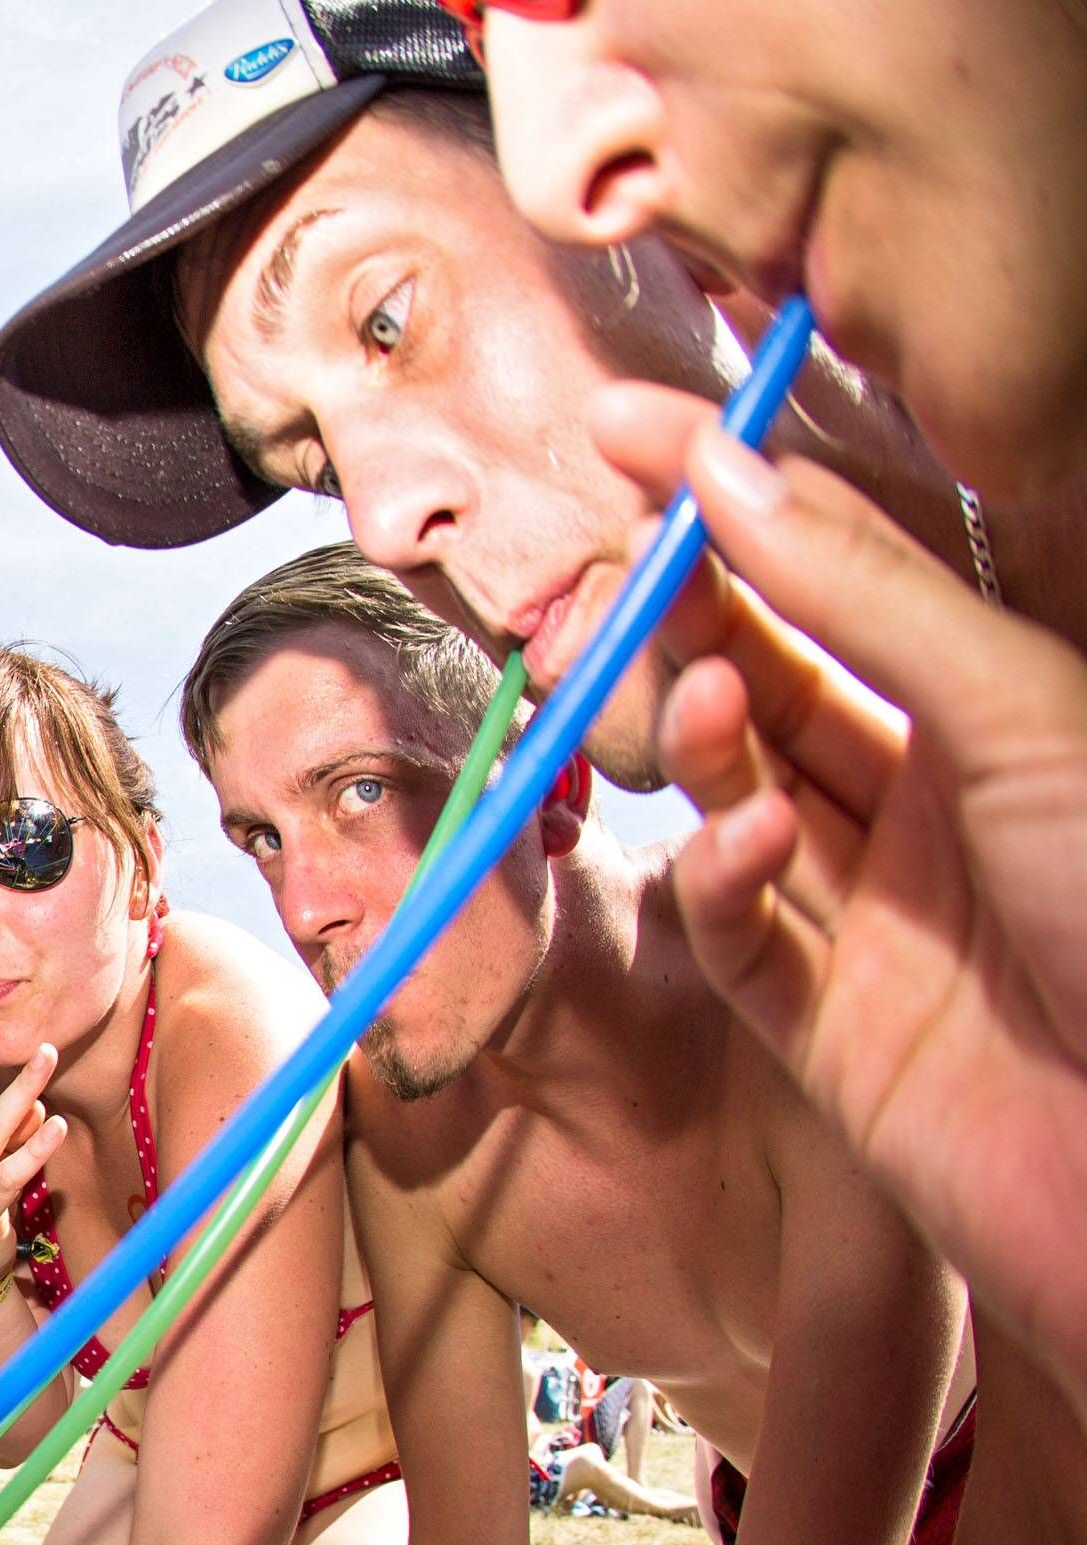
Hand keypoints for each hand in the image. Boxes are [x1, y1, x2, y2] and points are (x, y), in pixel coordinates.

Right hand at [591, 385, 1086, 1389]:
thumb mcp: (1024, 714)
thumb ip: (870, 595)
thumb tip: (731, 474)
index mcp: (996, 709)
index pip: (840, 573)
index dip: (736, 496)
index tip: (629, 424)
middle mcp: (927, 797)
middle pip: (766, 678)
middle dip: (685, 621)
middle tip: (613, 580)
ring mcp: (869, 912)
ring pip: (733, 796)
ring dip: (702, 743)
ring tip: (700, 706)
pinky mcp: (821, 1026)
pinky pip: (733, 933)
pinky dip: (718, 881)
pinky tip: (747, 851)